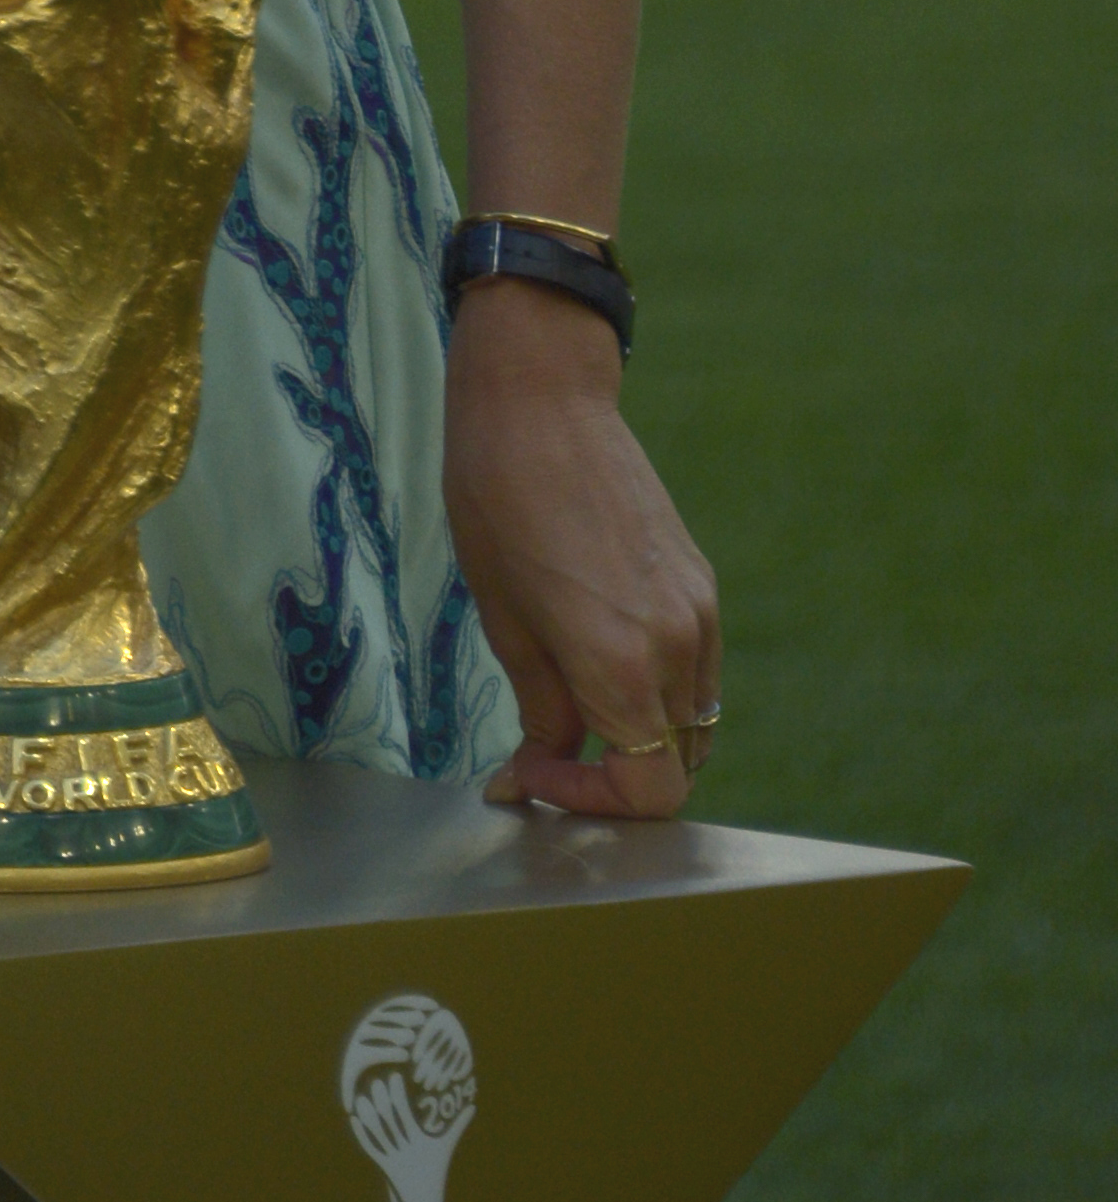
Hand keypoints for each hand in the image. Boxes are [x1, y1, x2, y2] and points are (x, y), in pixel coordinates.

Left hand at [443, 277, 719, 820]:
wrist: (542, 400)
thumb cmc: (498, 498)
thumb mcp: (503, 615)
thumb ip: (540, 705)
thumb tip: (538, 766)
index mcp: (621, 663)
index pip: (648, 790)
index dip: (591, 802)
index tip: (532, 771)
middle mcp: (678, 647)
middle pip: (675, 764)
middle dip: (613, 775)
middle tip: (546, 752)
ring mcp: (699, 614)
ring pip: (692, 722)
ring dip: (641, 734)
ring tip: (570, 705)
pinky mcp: (702, 584)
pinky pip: (696, 671)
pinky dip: (660, 691)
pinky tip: (599, 657)